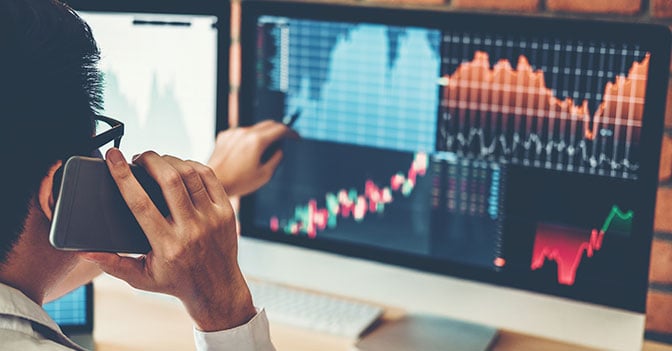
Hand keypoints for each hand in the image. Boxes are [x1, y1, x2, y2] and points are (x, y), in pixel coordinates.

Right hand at [81, 148, 255, 331]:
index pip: (140, 203)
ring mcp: (212, 218)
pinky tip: (180, 168)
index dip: (123, 176)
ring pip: (190, 174)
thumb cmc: (176, 282)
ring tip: (157, 163)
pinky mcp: (226, 211)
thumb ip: (112, 264)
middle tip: (138, 157)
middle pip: (169, 180)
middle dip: (150, 160)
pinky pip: (209, 176)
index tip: (113, 157)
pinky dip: (192, 166)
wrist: (218, 289)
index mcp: (167, 245)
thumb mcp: (141, 278)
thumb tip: (85, 251)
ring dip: (170, 161)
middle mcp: (191, 229)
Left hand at [207, 120, 298, 195]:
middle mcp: (245, 132)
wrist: (214, 182)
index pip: (280, 129)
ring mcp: (234, 132)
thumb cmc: (237, 182)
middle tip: (284, 141)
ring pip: (254, 129)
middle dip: (279, 131)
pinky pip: (241, 133)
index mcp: (257, 141)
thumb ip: (277, 159)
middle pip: (268, 124)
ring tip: (259, 155)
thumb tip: (280, 150)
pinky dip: (247, 140)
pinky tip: (244, 154)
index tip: (295, 137)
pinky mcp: (225, 135)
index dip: (291, 132)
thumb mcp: (265, 175)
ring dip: (262, 136)